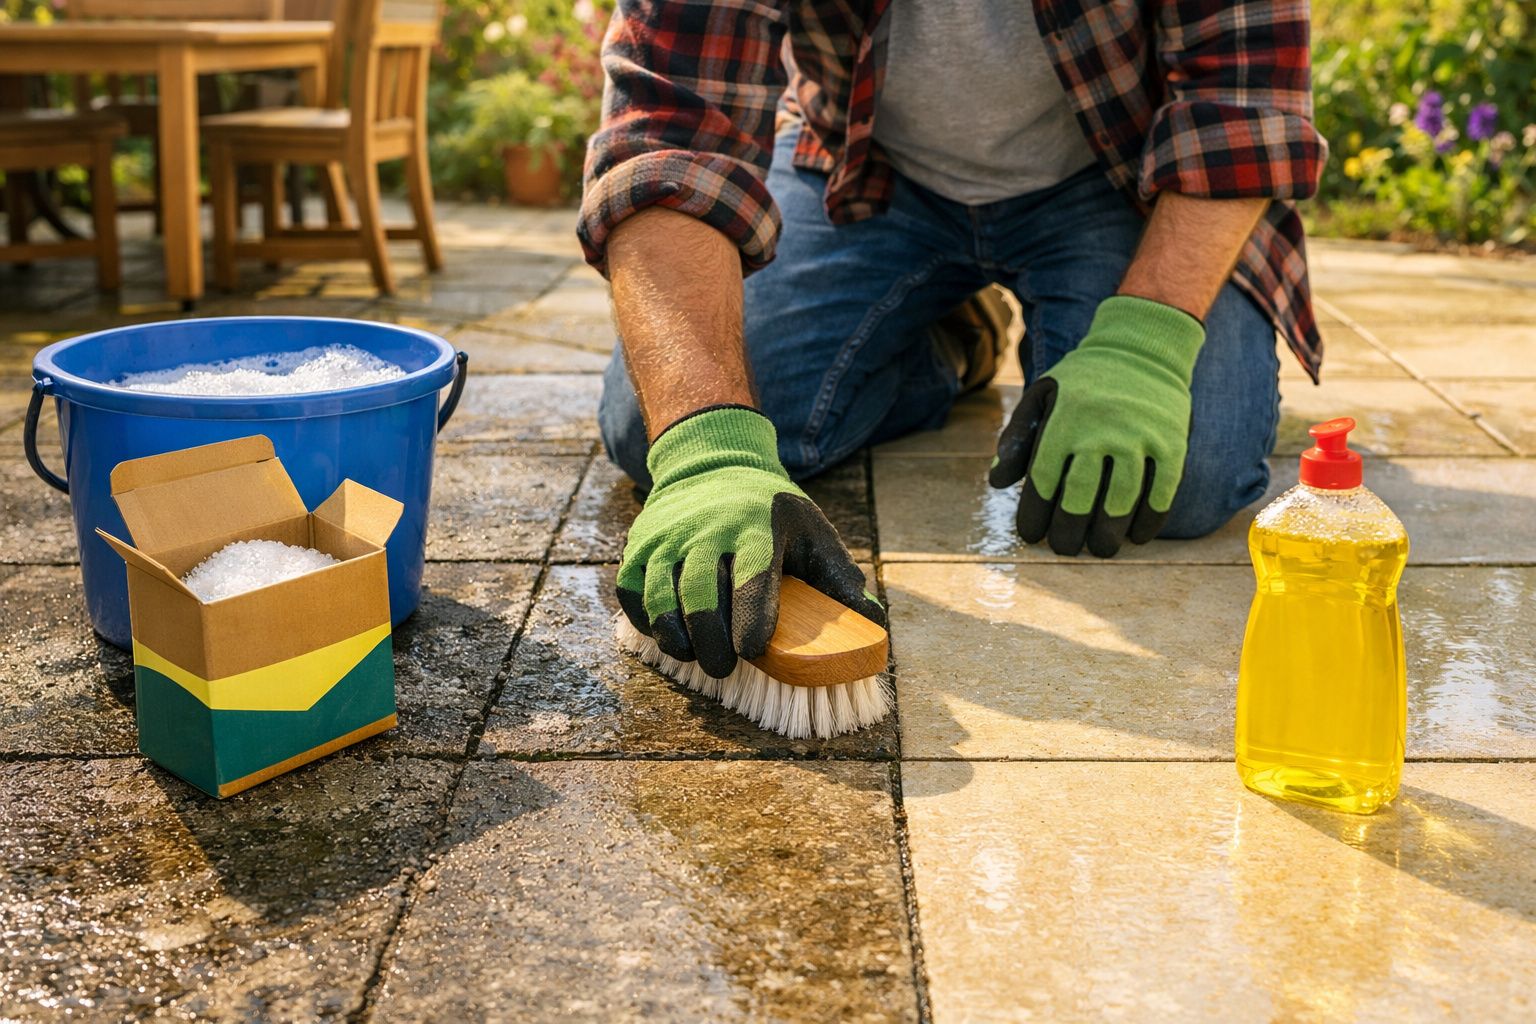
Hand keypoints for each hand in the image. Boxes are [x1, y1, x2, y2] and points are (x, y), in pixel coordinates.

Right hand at [617, 406, 883, 676]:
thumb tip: (874, 625)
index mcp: (758, 527)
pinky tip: (668, 636)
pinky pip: (632, 590)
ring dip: (675, 635)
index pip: (753, 577)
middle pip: (702, 593)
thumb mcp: (814, 533)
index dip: (751, 618)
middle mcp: (708, 528)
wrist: (713, 463)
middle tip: (724, 668)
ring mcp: (668, 536)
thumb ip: (841, 580)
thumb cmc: (772, 513)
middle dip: (711, 640)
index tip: (753, 652)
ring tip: (694, 657)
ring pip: (661, 594)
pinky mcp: (639, 545)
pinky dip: (646, 620)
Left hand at [989, 296, 1203, 556]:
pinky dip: (1150, 518)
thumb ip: (1018, 436)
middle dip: (1068, 531)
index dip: (1034, 514)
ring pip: (1121, 498)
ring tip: (1100, 550)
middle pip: (1079, 496)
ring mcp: (1139, 436)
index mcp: (1064, 421)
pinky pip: (1161, 489)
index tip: (1031, 536)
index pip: (1043, 480)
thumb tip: (997, 482)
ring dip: (1109, 531)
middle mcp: (1100, 430)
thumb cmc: (1083, 379)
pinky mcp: (1171, 441)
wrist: (1143, 345)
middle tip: (1064, 549)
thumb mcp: (1042, 395)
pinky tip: (1138, 535)